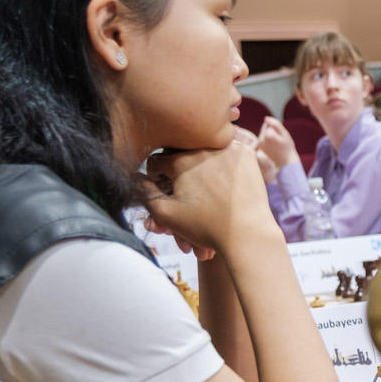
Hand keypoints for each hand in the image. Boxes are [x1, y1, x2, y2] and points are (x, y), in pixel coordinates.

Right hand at [144, 141, 276, 257]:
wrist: (248, 234)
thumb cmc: (206, 227)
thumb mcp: (166, 213)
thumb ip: (143, 192)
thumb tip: (133, 175)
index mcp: (180, 159)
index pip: (156, 162)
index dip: (156, 180)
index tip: (165, 193)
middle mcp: (203, 147)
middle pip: (181, 159)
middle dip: (178, 182)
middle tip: (183, 201)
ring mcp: (228, 148)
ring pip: (204, 158)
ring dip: (200, 177)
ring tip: (202, 203)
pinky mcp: (246, 153)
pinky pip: (227, 154)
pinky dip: (222, 168)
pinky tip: (222, 187)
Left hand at [256, 116, 299, 170]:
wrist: (286, 161)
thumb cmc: (287, 147)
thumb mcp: (285, 133)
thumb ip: (276, 124)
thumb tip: (266, 118)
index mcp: (268, 135)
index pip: (270, 124)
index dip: (277, 129)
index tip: (281, 136)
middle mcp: (261, 139)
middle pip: (265, 128)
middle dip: (272, 131)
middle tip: (279, 140)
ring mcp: (259, 144)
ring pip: (264, 133)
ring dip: (270, 135)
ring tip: (276, 143)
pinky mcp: (259, 147)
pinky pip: (263, 138)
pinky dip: (267, 140)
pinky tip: (273, 146)